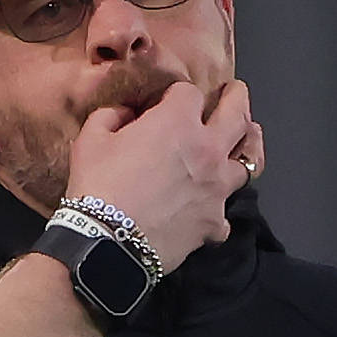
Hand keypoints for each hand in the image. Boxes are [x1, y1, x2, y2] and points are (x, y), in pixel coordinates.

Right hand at [65, 79, 261, 273]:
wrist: (106, 244)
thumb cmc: (97, 188)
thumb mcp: (91, 139)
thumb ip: (111, 115)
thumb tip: (124, 113)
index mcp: (178, 122)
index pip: (189, 93)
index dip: (177, 95)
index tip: (170, 102)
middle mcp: (207, 150)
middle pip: (238, 114)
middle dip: (237, 98)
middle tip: (235, 92)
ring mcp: (216, 188)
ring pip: (246, 163)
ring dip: (242, 152)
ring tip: (237, 149)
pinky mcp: (213, 223)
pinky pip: (224, 214)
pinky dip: (217, 210)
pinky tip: (208, 210)